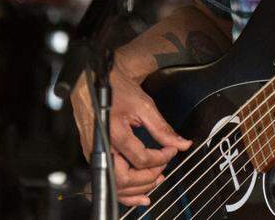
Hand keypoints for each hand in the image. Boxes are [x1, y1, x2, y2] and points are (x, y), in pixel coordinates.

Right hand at [71, 62, 192, 206]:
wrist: (93, 82)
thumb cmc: (115, 90)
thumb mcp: (144, 106)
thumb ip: (163, 129)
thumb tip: (182, 143)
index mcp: (114, 133)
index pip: (141, 159)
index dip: (161, 158)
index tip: (171, 151)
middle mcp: (102, 147)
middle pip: (125, 178)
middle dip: (149, 177)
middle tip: (163, 168)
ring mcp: (96, 153)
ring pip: (116, 185)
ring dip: (138, 188)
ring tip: (155, 181)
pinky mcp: (95, 155)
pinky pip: (109, 180)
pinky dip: (124, 190)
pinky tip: (138, 192)